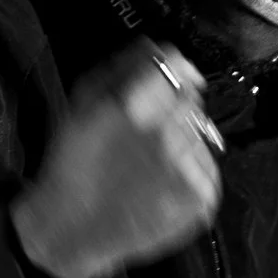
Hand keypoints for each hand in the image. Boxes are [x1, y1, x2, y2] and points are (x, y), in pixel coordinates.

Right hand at [12, 42, 220, 277]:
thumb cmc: (72, 165)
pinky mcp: (200, 199)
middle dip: (173, 110)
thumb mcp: (82, 103)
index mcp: (134, 105)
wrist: (71, 230)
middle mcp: (166, 134)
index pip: (179, 65)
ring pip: (199, 134)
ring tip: (148, 166)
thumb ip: (122, 66)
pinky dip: (190, 173)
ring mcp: (187, 169)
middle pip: (192, 100)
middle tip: (145, 136)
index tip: (166, 82)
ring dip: (181, 142)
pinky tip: (159, 185)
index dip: (174, 72)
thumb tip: (158, 46)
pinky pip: (207, 169)